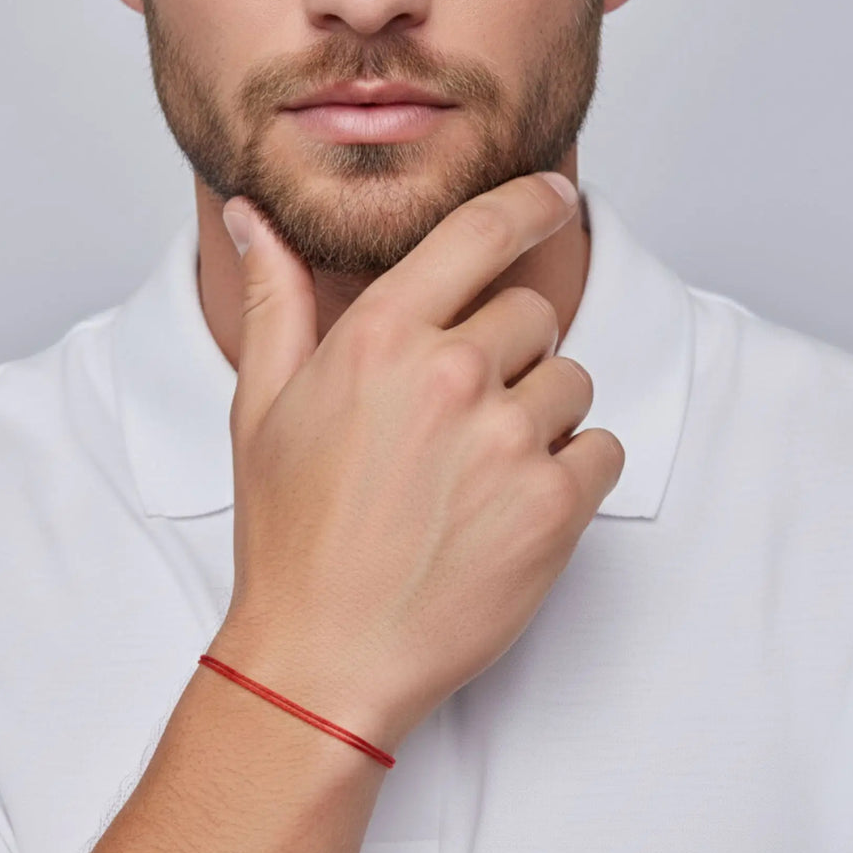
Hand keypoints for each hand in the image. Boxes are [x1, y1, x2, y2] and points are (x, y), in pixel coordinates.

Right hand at [209, 173, 624, 754]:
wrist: (325, 657)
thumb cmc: (290, 538)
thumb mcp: (261, 410)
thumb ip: (275, 301)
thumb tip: (249, 218)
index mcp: (380, 339)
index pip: (480, 231)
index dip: (529, 202)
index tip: (556, 195)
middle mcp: (450, 375)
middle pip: (533, 316)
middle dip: (509, 354)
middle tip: (459, 419)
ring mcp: (508, 442)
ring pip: (572, 384)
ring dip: (538, 418)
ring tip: (476, 477)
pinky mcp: (555, 507)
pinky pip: (603, 450)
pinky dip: (572, 473)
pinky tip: (510, 510)